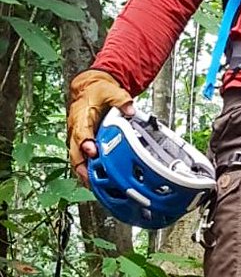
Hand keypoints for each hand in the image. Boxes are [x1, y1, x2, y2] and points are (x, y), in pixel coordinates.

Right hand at [68, 70, 133, 184]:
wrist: (89, 88)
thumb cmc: (98, 91)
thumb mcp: (111, 91)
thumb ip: (121, 100)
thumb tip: (130, 109)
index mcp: (81, 117)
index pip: (81, 133)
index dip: (85, 143)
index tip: (92, 151)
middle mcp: (77, 130)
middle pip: (75, 152)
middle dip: (82, 167)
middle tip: (92, 180)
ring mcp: (78, 138)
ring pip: (77, 159)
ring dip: (84, 173)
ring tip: (95, 188)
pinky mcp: (83, 143)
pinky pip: (82, 159)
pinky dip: (88, 171)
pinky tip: (97, 182)